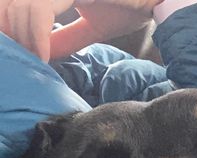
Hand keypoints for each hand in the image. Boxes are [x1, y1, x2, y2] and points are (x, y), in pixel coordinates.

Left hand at [0, 0, 159, 61]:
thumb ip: (69, 38)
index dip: (14, 28)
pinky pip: (40, 8)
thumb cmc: (132, 7)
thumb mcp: (94, 27)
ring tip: (34, 61)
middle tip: (23, 61)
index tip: (23, 56)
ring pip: (22, 5)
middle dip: (13, 34)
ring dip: (23, 37)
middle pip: (11, 3)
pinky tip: (42, 55)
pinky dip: (36, 34)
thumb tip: (45, 52)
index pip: (20, 2)